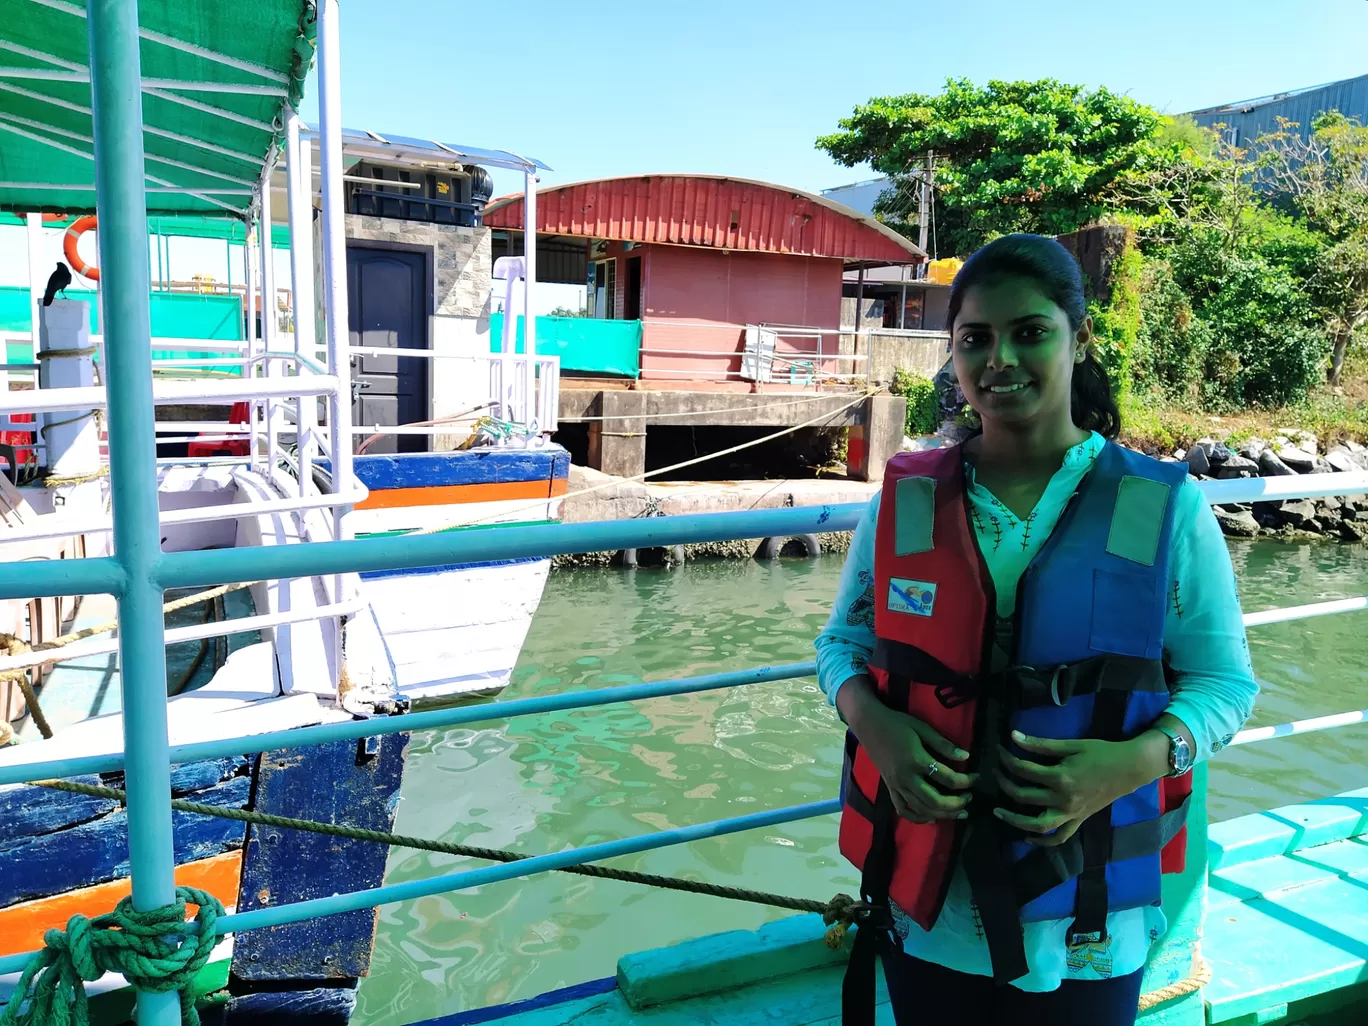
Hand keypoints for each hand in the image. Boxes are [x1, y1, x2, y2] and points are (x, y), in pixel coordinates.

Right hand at [843, 683, 976, 823]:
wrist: (868, 724)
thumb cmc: (897, 723)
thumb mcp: (922, 728)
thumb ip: (943, 744)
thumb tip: (966, 757)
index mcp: (916, 760)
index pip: (947, 777)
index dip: (966, 780)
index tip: (977, 777)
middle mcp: (906, 777)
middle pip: (935, 800)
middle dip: (956, 803)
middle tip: (970, 798)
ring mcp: (896, 785)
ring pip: (921, 809)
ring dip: (942, 814)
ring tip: (959, 812)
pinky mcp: (890, 788)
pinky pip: (903, 809)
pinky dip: (917, 818)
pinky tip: (932, 818)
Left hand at [992, 729, 1164, 845]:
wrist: (1130, 768)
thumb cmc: (1101, 752)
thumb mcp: (1070, 745)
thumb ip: (1040, 744)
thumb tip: (1013, 736)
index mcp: (1060, 778)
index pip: (1023, 770)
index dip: (1007, 758)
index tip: (999, 749)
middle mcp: (1063, 800)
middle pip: (1023, 796)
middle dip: (1004, 783)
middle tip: (996, 772)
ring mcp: (1071, 813)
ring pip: (1037, 825)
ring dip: (1015, 820)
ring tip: (998, 812)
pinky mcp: (1079, 820)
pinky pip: (1060, 836)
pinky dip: (1043, 841)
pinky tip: (1028, 838)